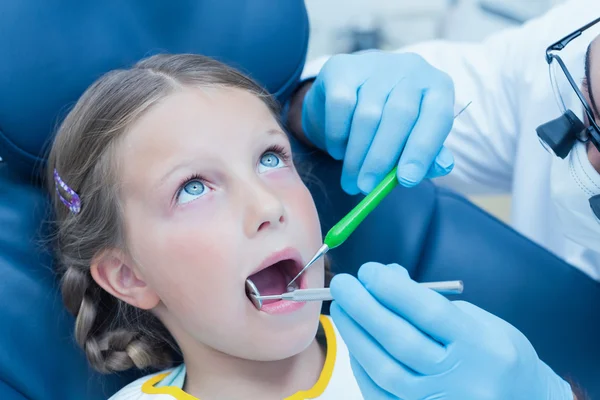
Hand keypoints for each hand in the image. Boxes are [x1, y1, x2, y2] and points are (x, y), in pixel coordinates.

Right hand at [301, 51, 455, 193]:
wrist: (353, 92)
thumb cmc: (391, 123)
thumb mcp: (415, 138)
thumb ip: (429, 155)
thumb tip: (443, 165)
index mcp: (437, 87)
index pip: (437, 118)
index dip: (422, 151)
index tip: (406, 180)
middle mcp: (411, 68)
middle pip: (399, 116)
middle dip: (381, 159)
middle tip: (367, 188)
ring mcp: (376, 64)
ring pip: (367, 115)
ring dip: (356, 155)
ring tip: (351, 180)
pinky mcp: (342, 67)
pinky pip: (340, 106)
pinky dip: (337, 136)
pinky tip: (338, 150)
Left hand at [329, 263, 573, 399]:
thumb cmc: (497, 355)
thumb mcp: (478, 320)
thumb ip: (431, 302)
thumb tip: (387, 279)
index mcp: (483, 348)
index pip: (429, 313)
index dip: (393, 289)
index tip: (369, 270)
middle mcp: (463, 381)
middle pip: (401, 341)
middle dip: (365, 308)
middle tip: (343, 285)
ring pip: (385, 370)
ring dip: (356, 336)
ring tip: (341, 309)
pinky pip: (380, 393)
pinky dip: (362, 365)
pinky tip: (354, 342)